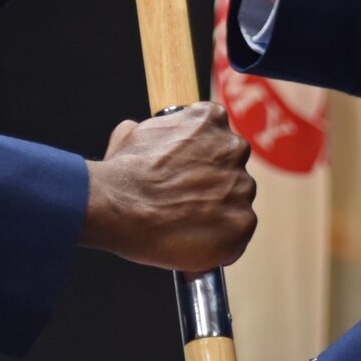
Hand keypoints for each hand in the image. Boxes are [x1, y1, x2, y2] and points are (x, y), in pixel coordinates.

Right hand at [81, 104, 254, 271]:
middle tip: (185, 202)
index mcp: (212, 120)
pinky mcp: (243, 223)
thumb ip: (152, 130)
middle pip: (232, 170)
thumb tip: (139, 131)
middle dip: (213, 186)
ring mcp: (242, 186)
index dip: (202, 158)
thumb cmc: (121, 172)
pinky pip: (237, 233)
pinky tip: (193, 241)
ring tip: (185, 224)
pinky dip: (219, 240)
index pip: (218, 137)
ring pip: (237, 202)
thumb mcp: (129, 134)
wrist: (118, 205)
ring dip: (218, 213)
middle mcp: (234, 148)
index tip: (188, 173)